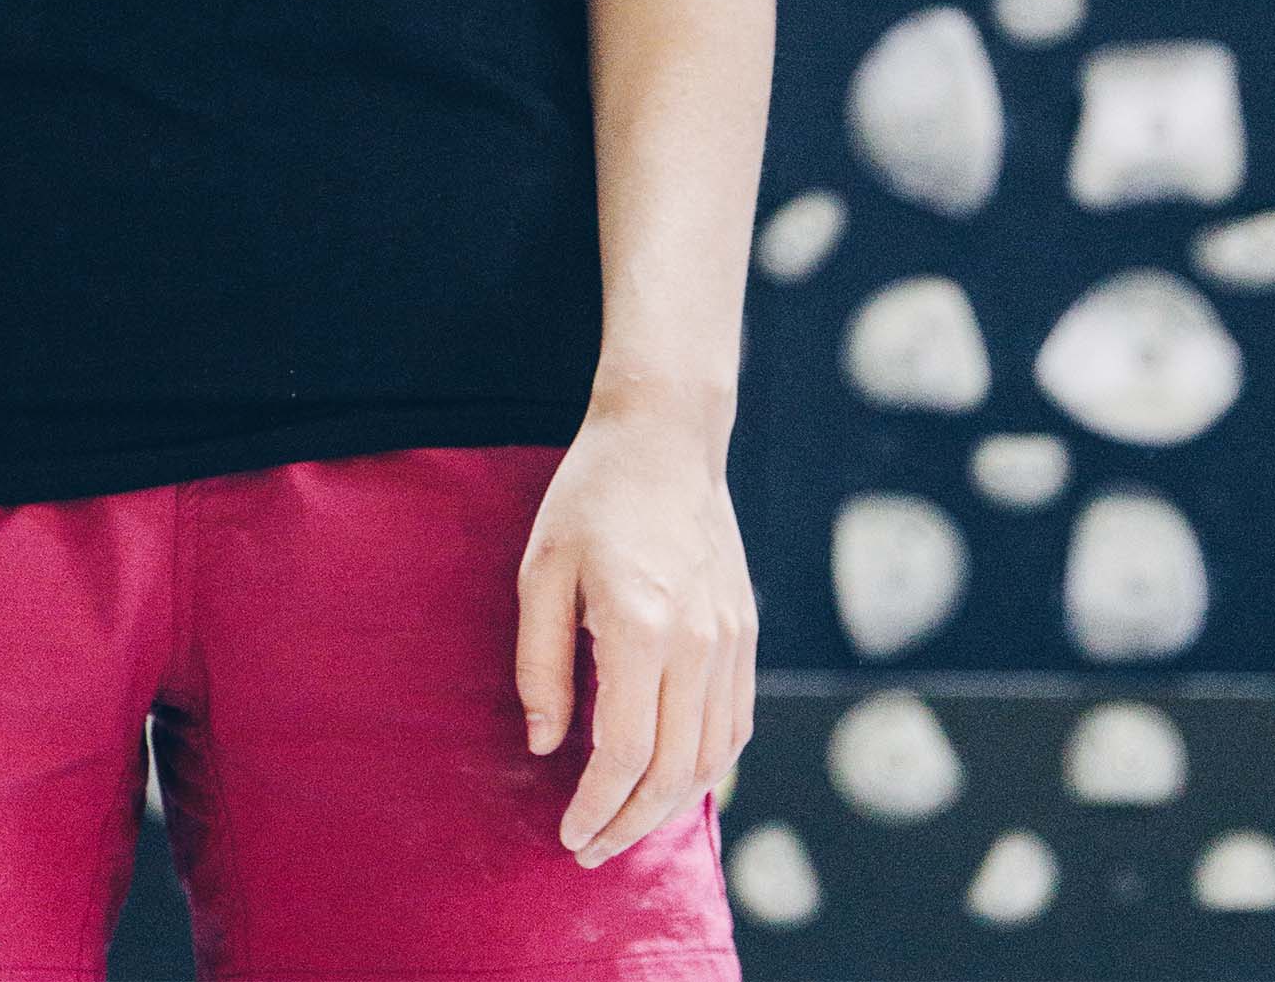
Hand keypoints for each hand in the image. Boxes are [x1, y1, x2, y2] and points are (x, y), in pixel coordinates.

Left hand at [512, 402, 755, 867]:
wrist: (665, 438)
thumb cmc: (591, 497)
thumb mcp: (542, 571)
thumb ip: (541, 663)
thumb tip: (546, 744)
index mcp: (641, 628)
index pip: (625, 751)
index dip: (596, 804)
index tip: (568, 832)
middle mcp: (699, 643)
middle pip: (673, 769)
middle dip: (630, 822)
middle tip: (591, 848)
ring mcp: (731, 640)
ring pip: (712, 756)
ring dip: (670, 804)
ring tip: (625, 824)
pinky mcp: (745, 632)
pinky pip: (734, 723)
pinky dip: (706, 766)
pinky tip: (672, 778)